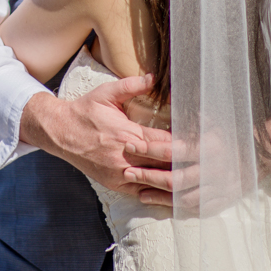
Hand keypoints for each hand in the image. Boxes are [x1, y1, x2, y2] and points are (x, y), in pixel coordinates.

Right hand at [20, 75, 189, 198]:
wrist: (59, 133)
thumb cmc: (84, 112)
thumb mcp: (105, 93)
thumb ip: (131, 86)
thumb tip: (153, 76)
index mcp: (125, 135)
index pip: (163, 143)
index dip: (185, 145)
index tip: (206, 144)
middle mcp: (124, 158)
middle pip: (164, 165)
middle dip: (188, 165)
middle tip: (212, 164)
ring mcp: (119, 174)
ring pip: (156, 182)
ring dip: (179, 182)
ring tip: (201, 180)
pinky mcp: (115, 184)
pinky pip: (143, 192)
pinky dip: (161, 193)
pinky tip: (179, 193)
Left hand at [126, 120, 270, 211]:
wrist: (259, 155)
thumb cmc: (228, 132)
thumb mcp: (212, 117)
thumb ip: (188, 110)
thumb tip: (167, 92)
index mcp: (209, 146)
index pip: (173, 150)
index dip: (149, 148)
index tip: (130, 145)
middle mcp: (213, 169)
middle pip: (174, 178)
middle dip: (148, 176)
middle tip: (127, 172)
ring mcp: (217, 188)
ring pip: (181, 196)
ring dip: (157, 195)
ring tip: (137, 190)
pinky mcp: (219, 201)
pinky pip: (192, 208)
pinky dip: (172, 207)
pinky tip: (154, 201)